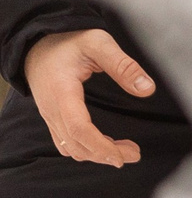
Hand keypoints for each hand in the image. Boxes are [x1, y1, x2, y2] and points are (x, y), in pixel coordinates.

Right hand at [27, 28, 152, 166]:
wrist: (38, 42)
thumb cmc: (68, 41)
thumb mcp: (98, 43)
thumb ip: (123, 65)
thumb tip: (146, 89)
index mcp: (62, 91)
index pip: (79, 129)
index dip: (102, 147)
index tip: (124, 156)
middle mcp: (51, 108)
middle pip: (76, 144)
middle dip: (106, 155)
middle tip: (134, 153)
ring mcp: (49, 115)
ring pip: (70, 147)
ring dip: (97, 154)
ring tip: (126, 149)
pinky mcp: (52, 118)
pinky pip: (65, 142)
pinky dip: (86, 149)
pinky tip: (106, 143)